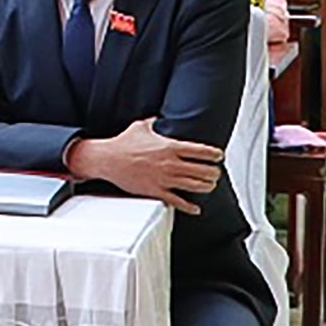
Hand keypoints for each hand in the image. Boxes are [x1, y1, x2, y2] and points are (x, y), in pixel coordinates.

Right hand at [66, 117, 223, 213]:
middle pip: (203, 170)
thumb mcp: (140, 126)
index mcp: (170, 147)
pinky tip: (195, 208)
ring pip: (195, 186)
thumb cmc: (122, 144)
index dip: (214, 155)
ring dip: (206, 187)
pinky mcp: (155, 191)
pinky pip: (177, 201)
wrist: (106, 159)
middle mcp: (170, 163)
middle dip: (214, 173)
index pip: (201, 151)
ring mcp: (164, 178)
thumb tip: (158, 117)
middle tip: (215, 173)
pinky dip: (189, 207)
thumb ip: (154, 122)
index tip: (218, 157)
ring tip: (209, 186)